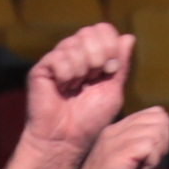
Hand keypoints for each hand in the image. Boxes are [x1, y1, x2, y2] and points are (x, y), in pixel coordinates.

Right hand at [11, 26, 138, 168]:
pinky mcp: (41, 68)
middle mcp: (73, 53)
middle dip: (98, 55)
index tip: (111, 69)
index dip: (110, 44)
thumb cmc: (90, 120)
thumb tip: (128, 37)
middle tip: (93, 78)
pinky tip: (63, 88)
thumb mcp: (112, 90)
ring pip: (74, 44)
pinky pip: (59, 57)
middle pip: (89, 31)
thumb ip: (121, 64)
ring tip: (76, 88)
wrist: (67, 139)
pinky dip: (67, 75)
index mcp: (91, 56)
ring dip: (82, 70)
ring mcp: (56, 59)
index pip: (102, 29)